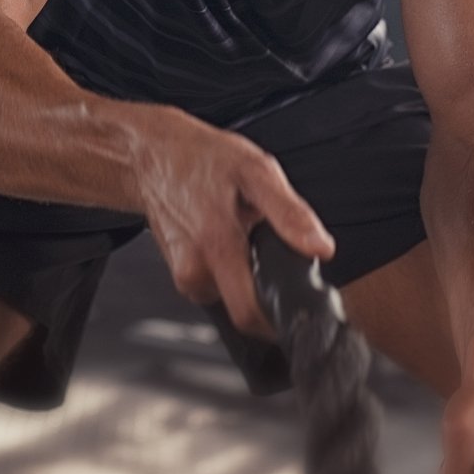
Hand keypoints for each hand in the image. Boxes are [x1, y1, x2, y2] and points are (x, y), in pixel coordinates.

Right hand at [129, 109, 333, 338]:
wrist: (152, 154)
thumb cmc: (201, 158)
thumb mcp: (255, 170)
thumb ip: (290, 213)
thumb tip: (320, 248)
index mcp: (217, 246)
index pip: (250, 315)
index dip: (280, 319)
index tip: (297, 302)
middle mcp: (194, 270)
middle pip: (243, 310)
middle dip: (265, 291)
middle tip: (270, 252)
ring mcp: (182, 275)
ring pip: (229, 296)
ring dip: (245, 276)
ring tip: (243, 236)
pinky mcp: (178, 274)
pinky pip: (214, 285)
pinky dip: (227, 269)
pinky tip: (224, 239)